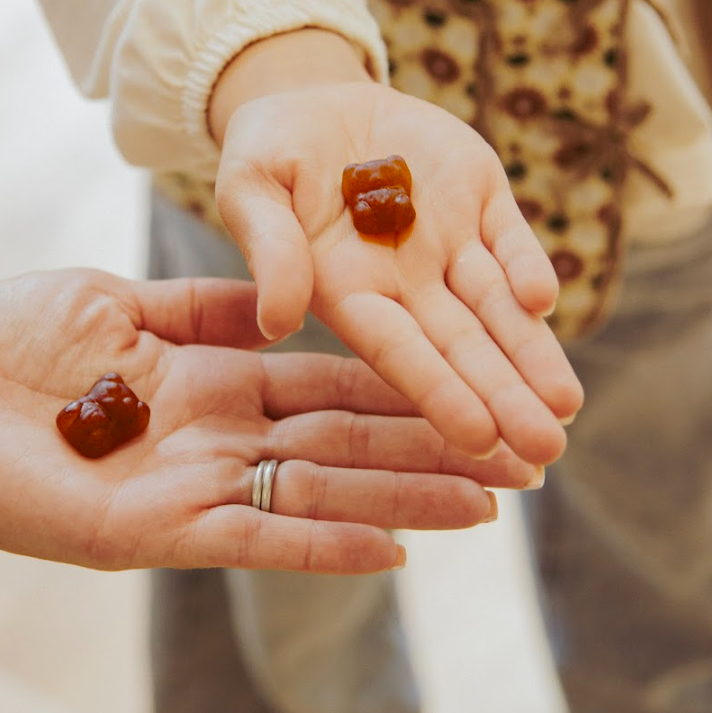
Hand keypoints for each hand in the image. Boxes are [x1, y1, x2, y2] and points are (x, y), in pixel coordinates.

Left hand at [0, 269, 537, 573]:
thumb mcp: (122, 304)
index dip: (404, 390)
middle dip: (433, 451)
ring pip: (321, 497)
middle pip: (347, 446)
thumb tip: (277, 305)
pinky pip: (257, 542)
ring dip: (406, 502)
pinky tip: (397, 550)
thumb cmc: (15, 334)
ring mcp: (196, 487)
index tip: (472, 385)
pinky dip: (326, 549)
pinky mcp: (158, 533)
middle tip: (519, 458)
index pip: (332, 386)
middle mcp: (221, 437)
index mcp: (216, 379)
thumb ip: (203, 309)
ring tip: (488, 504)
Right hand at [215, 74, 582, 464]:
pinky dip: (528, 266)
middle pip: (461, 344)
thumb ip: (268, 247)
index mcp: (347, 291)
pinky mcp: (480, 198)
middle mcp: (406, 281)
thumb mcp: (251, 185)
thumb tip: (277, 322)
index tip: (478, 438)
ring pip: (498, 306)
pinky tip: (544, 300)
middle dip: (503, 394)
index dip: (436, 390)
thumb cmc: (269, 152)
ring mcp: (448, 242)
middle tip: (548, 450)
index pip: (396, 350)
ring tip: (566, 403)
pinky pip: (510, 237)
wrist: (317, 101)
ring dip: (532, 350)